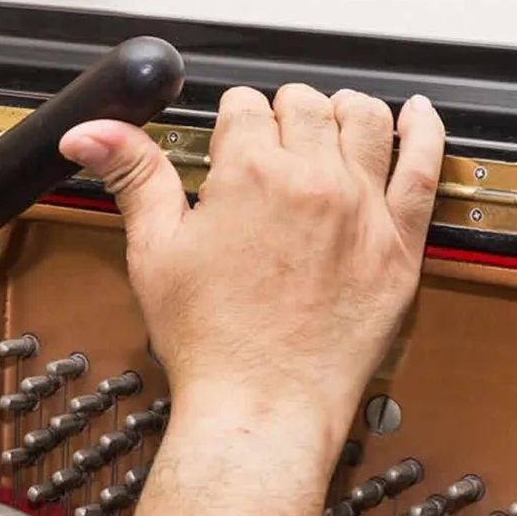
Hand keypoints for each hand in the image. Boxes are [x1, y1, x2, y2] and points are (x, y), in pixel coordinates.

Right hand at [60, 85, 444, 460]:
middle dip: (282, 115)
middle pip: (304, 107)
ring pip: (364, 120)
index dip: (232, 121)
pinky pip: (425, 167)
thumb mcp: (154, 253)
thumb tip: (91, 131)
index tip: (230, 141)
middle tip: (272, 142)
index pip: (244, 108)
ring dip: (343, 111)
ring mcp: (363, 209)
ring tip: (332, 121)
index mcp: (250, 173)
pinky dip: (423, 131)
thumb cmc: (209, 344)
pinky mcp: (399, 246)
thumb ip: (132, 177)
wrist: (262, 409)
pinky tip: (416, 116)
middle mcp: (313, 179)